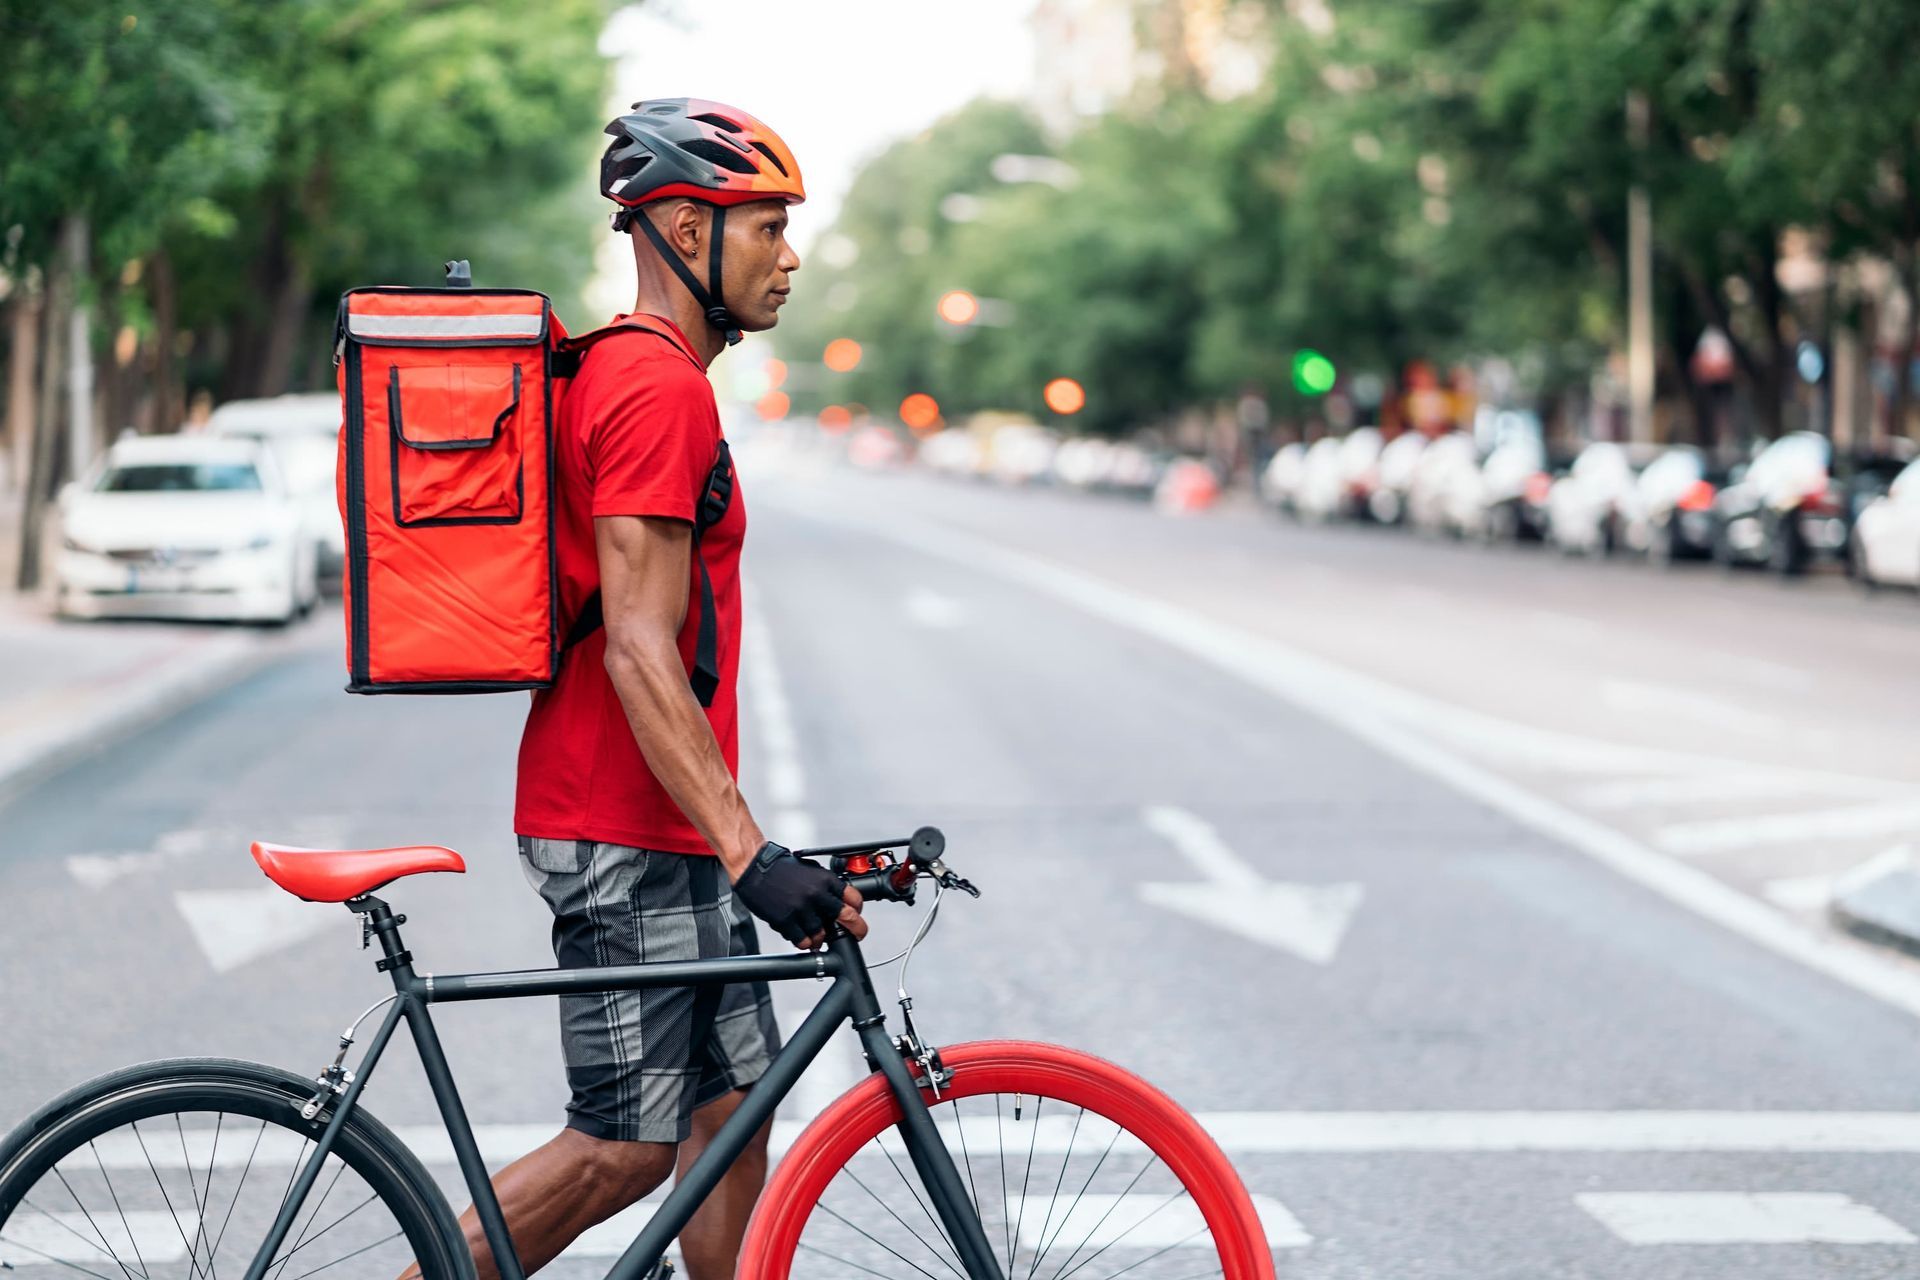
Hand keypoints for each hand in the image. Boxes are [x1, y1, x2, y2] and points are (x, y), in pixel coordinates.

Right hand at [733, 843, 867, 948]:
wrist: (754, 868)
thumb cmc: (781, 868)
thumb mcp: (811, 870)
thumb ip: (826, 886)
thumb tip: (839, 901)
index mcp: (826, 879)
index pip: (854, 899)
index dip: (857, 910)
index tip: (856, 915)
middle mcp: (817, 894)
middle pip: (848, 918)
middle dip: (856, 929)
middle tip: (856, 935)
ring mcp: (801, 909)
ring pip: (822, 934)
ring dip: (820, 938)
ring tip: (815, 936)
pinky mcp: (785, 921)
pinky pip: (802, 940)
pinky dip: (803, 942)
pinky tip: (801, 936)